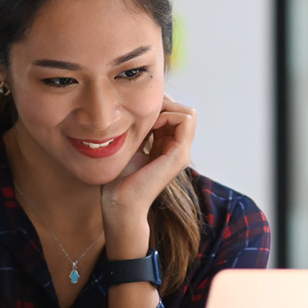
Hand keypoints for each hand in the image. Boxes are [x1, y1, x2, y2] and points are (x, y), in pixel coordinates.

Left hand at [101, 98, 195, 227]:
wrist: (120, 203)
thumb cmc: (118, 178)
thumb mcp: (130, 145)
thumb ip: (140, 130)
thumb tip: (140, 107)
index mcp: (168, 148)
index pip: (175, 114)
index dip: (160, 105)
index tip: (139, 111)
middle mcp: (179, 150)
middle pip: (184, 111)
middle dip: (165, 104)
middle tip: (144, 113)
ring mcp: (182, 153)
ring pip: (189, 113)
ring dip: (167, 109)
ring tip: (148, 120)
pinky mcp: (180, 155)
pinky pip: (186, 120)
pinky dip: (168, 115)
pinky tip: (151, 125)